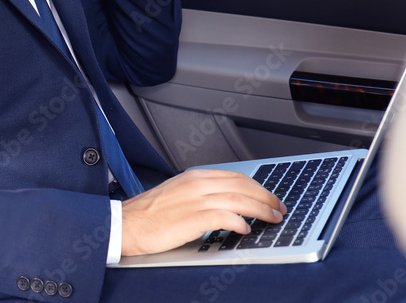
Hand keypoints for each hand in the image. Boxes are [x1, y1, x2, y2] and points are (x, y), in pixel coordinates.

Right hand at [121, 169, 286, 256]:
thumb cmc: (149, 214)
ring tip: (272, 218)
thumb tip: (227, 203)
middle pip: (242, 186)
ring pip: (238, 200)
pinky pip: (224, 217)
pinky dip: (239, 221)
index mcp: (194, 177)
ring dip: (261, 209)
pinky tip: (246, 228)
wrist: (126, 223)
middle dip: (266, 197)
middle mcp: (196, 185)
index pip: (235, 176)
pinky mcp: (192, 219)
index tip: (270, 197)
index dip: (258, 187)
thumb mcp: (177, 194)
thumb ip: (201, 194)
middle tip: (279, 208)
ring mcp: (194, 201)